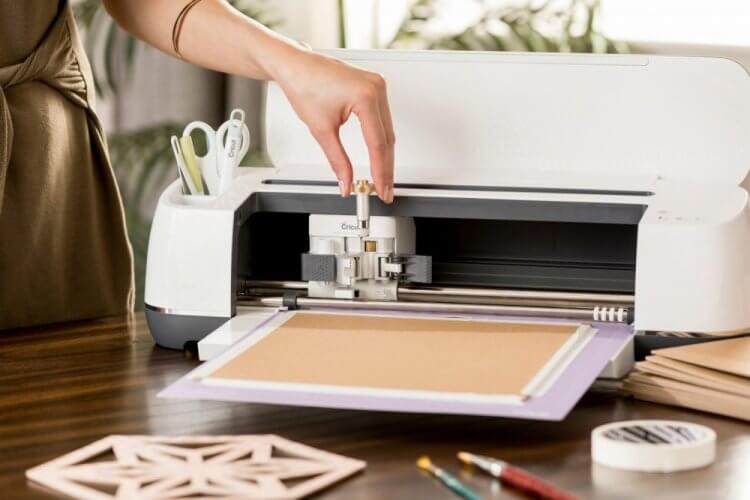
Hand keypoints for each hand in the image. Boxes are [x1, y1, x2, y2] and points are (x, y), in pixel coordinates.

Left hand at [271, 49, 394, 202]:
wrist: (294, 65)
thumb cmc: (304, 85)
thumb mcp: (321, 129)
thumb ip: (338, 160)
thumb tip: (346, 181)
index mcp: (366, 96)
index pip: (378, 143)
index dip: (380, 171)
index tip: (380, 188)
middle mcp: (376, 87)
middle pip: (387, 138)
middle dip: (385, 167)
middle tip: (384, 190)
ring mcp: (377, 85)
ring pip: (387, 129)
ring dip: (385, 154)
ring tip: (382, 177)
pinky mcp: (374, 86)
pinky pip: (383, 118)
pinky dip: (381, 137)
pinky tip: (381, 153)